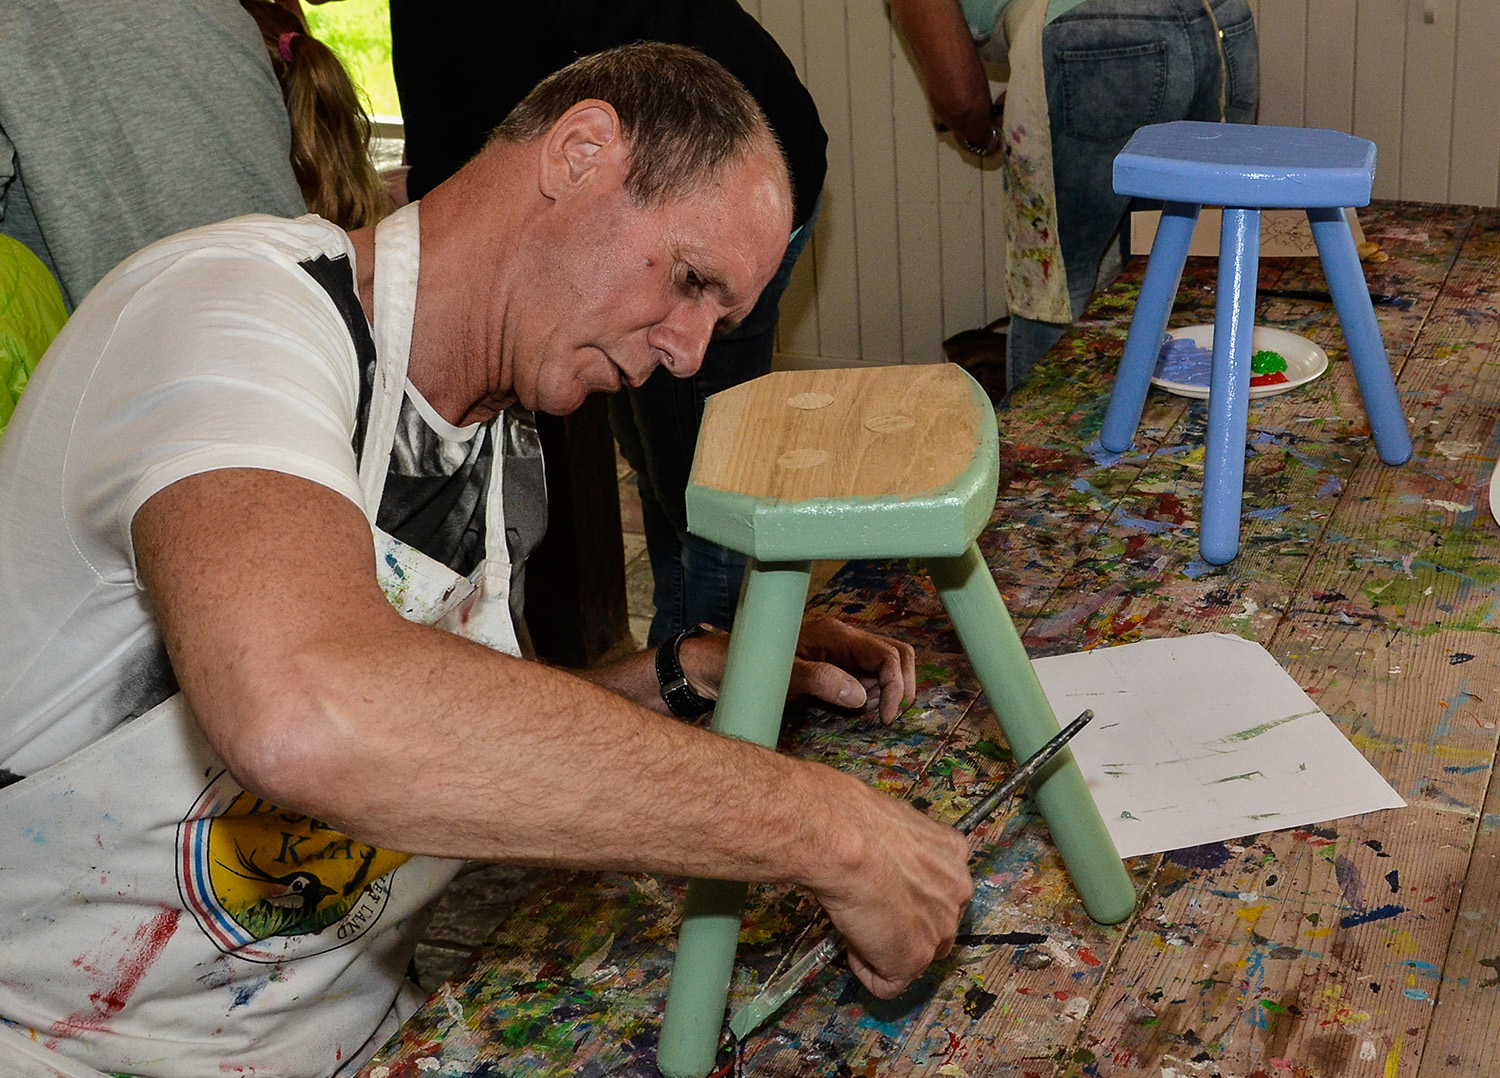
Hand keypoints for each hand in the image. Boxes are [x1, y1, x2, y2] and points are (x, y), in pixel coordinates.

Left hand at [678, 616, 916, 723]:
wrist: (713, 665)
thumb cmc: (746, 665)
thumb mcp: (783, 676)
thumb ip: (822, 681)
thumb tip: (861, 696)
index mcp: (835, 634)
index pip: (887, 654)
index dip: (896, 686)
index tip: (885, 717)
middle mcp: (842, 638)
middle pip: (895, 654)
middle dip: (901, 685)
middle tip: (886, 716)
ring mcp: (838, 650)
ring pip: (883, 665)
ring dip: (885, 689)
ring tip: (866, 712)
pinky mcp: (831, 662)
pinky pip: (864, 674)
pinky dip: (870, 691)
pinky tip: (853, 706)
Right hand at [807, 774, 972, 998]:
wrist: (846, 842)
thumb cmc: (855, 822)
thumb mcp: (893, 826)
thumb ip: (901, 851)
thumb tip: (880, 858)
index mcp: (954, 853)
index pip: (942, 888)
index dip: (909, 895)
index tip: (882, 889)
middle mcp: (958, 892)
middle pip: (937, 925)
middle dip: (905, 925)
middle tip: (870, 911)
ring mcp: (940, 929)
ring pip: (916, 955)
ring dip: (885, 946)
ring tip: (857, 922)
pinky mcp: (913, 959)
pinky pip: (888, 983)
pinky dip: (866, 969)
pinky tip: (851, 942)